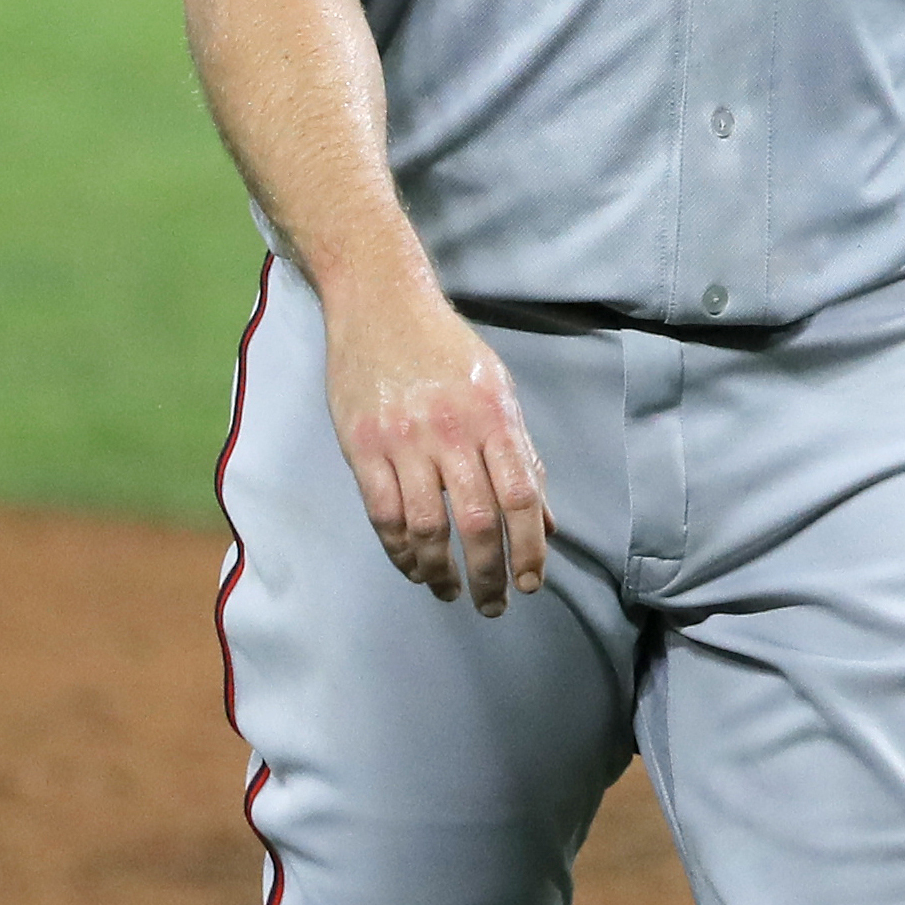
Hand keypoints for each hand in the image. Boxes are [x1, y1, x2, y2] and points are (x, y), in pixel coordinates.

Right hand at [319, 273, 546, 613]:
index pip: (520, 498)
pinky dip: (399, 550)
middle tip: (493, 604)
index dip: (529, 549)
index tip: (530, 583)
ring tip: (449, 591)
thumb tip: (543, 521)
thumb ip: (521, 455)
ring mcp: (401, 439)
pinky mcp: (361, 445)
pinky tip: (412, 566)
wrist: (379, 300)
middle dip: (489, 575)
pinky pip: (382, 513)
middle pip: (476, 522)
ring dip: (440, 571)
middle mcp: (449, 430)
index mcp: (492, 416)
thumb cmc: (445, 347)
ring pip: (426, 526)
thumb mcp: (497, 389)